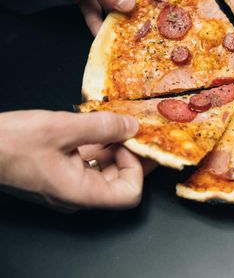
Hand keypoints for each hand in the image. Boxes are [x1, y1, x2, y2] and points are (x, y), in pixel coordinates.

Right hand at [0, 110, 152, 210]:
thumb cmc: (9, 144)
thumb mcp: (61, 128)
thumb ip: (102, 127)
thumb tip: (131, 126)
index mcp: (80, 192)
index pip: (129, 194)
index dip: (137, 168)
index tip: (131, 142)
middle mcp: (77, 194)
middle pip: (120, 180)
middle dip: (129, 153)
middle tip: (130, 128)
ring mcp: (68, 185)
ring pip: (105, 169)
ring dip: (113, 146)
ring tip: (112, 123)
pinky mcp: (60, 173)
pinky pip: (88, 163)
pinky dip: (96, 145)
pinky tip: (94, 127)